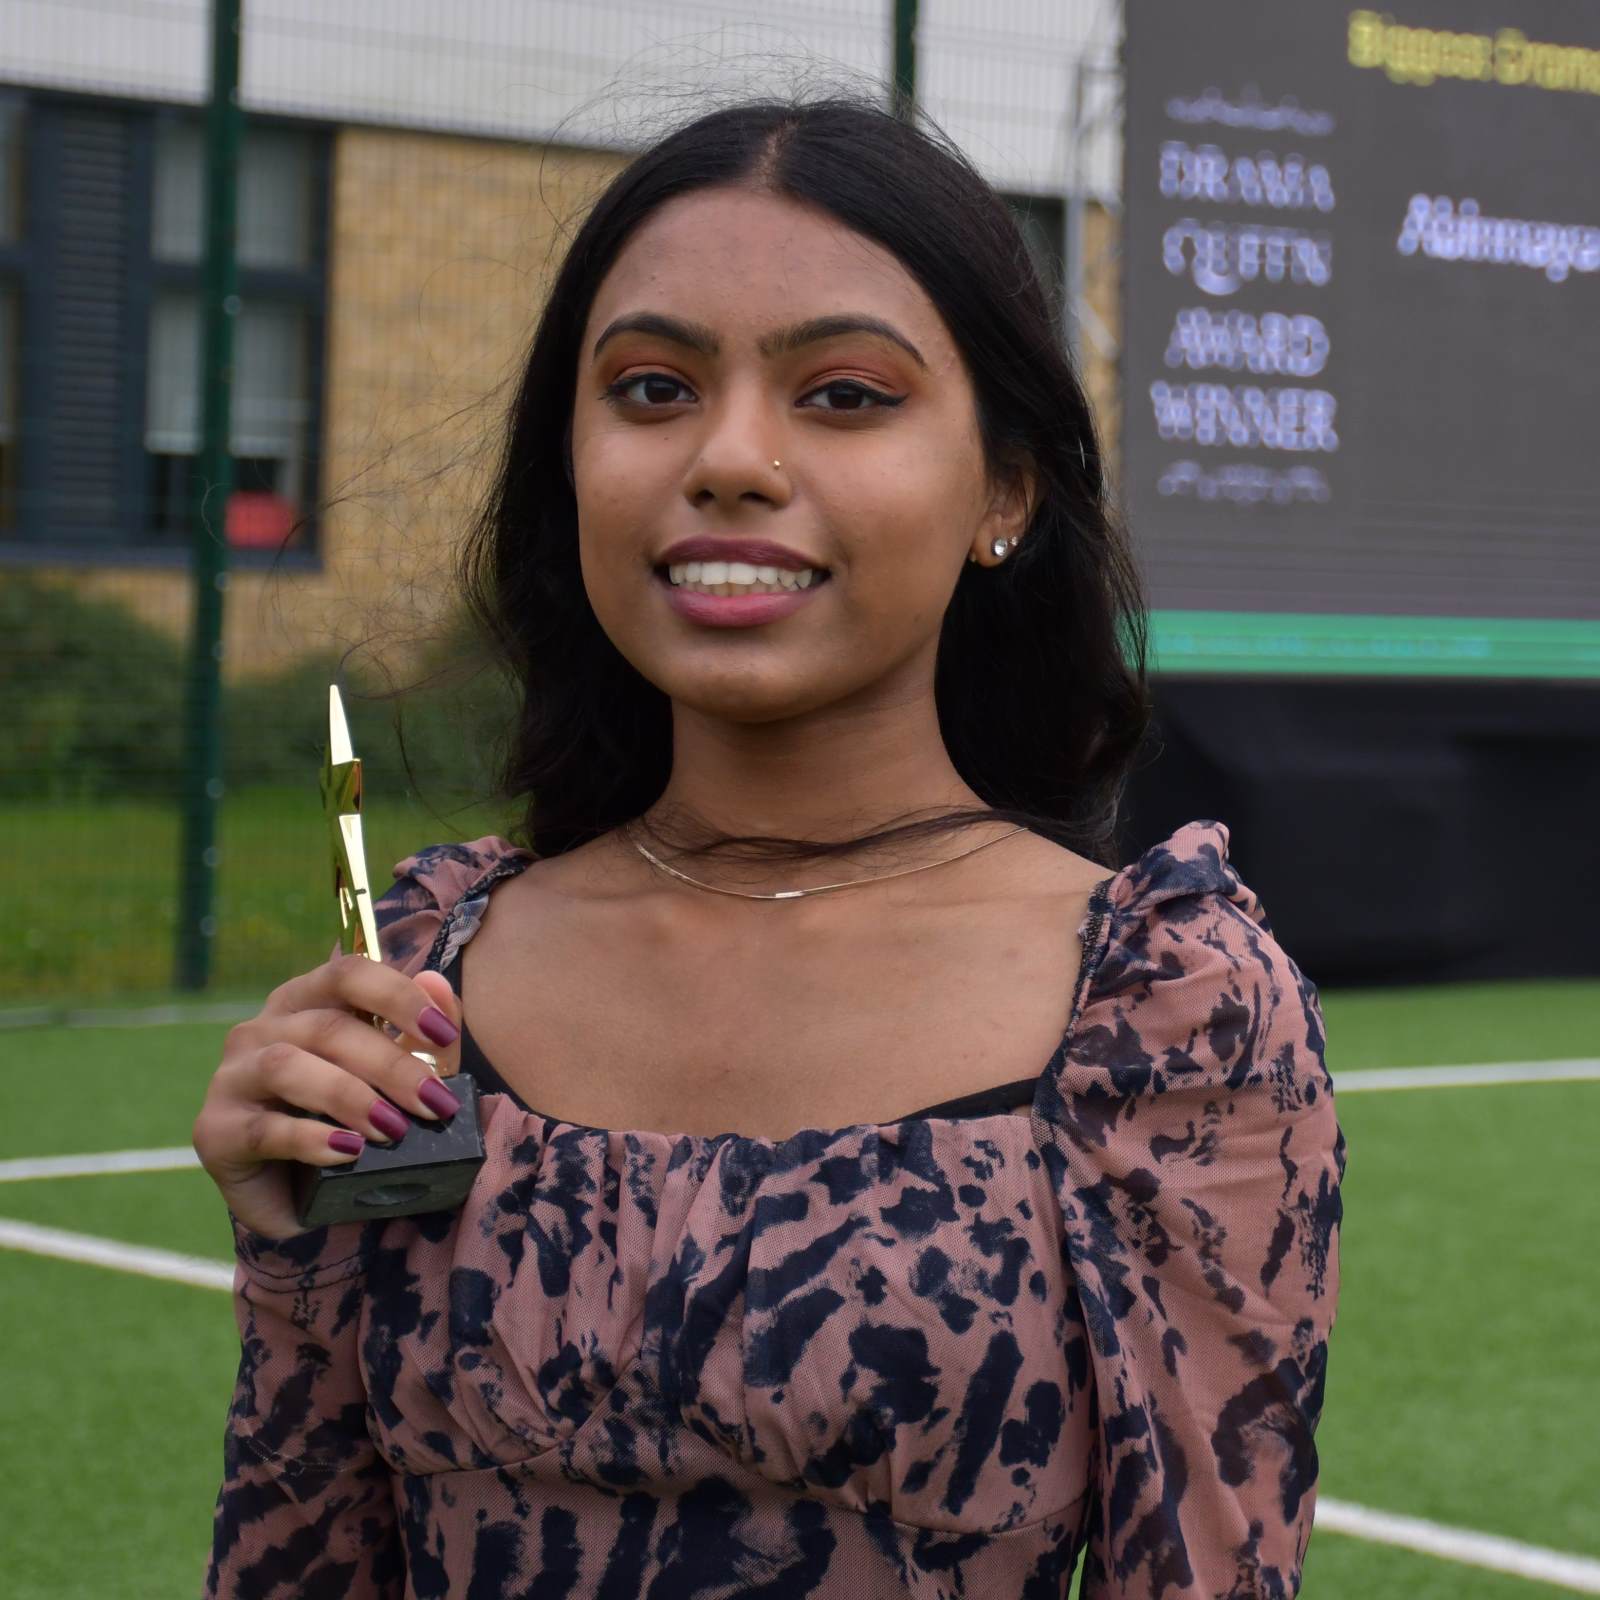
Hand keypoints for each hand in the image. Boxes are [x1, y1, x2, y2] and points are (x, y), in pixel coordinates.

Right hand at [192, 959, 463, 1238]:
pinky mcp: (216, 1130)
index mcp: (305, 1001)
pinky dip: (311, 1139)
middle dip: (391, 1064)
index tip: (445, 1034)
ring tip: (393, 1130)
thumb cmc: (350, 1120)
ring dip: (349, 1096)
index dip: (398, 996)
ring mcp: (232, 1077)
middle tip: (435, 1103)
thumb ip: (420, 1034)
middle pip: (327, 1027)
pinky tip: (347, 1152)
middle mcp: (261, 1029)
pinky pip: (264, 1129)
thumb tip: (438, 982)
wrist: (300, 1198)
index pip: (347, 974)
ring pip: (287, 1066)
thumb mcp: (397, 1079)